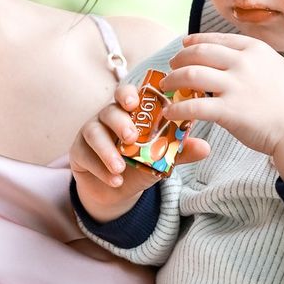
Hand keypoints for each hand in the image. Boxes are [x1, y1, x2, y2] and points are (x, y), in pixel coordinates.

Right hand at [70, 80, 209, 221]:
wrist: (117, 189)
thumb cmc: (140, 163)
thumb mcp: (161, 159)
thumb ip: (179, 152)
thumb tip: (205, 147)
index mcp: (130, 112)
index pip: (127, 94)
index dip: (129, 94)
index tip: (135, 100)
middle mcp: (108, 118)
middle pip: (109, 110)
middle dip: (120, 121)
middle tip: (132, 136)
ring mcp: (90, 133)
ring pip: (93, 132)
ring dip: (107, 150)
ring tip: (120, 166)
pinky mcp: (78, 153)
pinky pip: (85, 156)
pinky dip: (101, 169)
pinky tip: (116, 181)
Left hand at [160, 33, 283, 176]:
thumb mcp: (275, 66)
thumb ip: (253, 57)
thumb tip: (230, 53)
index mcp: (254, 50)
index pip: (216, 39)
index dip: (195, 41)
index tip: (184, 45)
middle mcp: (243, 63)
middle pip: (199, 53)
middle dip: (179, 58)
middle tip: (171, 66)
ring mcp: (235, 86)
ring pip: (191, 75)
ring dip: (172, 79)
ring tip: (165, 86)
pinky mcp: (228, 110)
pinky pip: (193, 106)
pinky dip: (177, 108)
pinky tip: (170, 112)